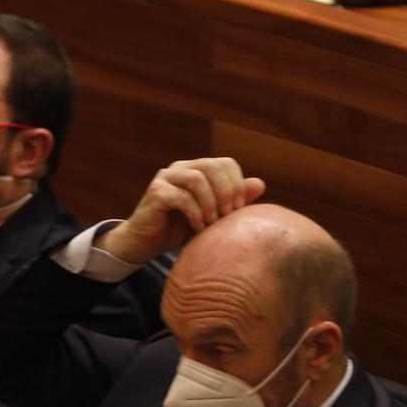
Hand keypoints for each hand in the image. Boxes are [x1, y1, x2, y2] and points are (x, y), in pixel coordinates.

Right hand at [96, 157, 267, 263]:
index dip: (237, 184)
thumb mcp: (213, 215)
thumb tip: (260, 184)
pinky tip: (198, 227)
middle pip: (212, 166)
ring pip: (197, 179)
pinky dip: (195, 213)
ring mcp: (167, 178)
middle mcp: (182, 168)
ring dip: (210, 203)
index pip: (226, 163)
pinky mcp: (156, 193)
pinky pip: (181, 197)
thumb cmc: (181, 229)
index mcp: (198, 169)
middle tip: (227, 216)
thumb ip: (233, 199)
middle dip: (226, 192)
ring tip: (212, 223)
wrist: (146, 243)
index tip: (239, 209)